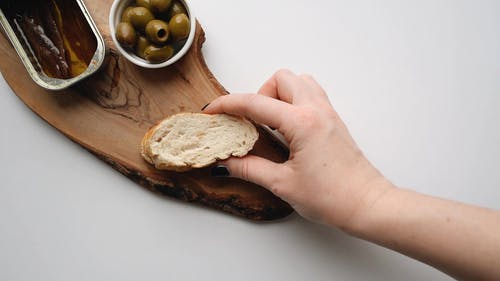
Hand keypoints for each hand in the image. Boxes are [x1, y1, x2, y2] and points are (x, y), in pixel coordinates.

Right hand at [204, 69, 393, 226]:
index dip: (228, 104)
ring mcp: (328, 113)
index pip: (256, 103)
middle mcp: (316, 110)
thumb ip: (250, 168)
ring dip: (278, 93)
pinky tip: (286, 126)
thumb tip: (227, 162)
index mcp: (302, 123)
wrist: (367, 205)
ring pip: (299, 81)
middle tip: (250, 120)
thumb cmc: (332, 197)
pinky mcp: (334, 121)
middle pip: (281, 78)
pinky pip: (311, 95)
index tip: (212, 110)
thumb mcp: (283, 184)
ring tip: (269, 120)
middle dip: (258, 93)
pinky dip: (293, 100)